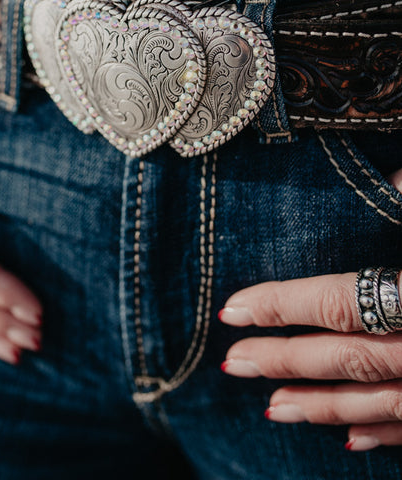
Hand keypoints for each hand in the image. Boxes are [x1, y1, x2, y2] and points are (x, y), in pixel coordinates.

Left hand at [219, 166, 401, 451]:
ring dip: (319, 406)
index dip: (279, 306)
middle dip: (283, 360)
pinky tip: (346, 439)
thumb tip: (391, 175)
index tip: (231, 310)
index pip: (336, 301)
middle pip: (343, 355)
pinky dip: (380, 432)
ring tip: (271, 409)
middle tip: (232, 364)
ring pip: (373, 399)